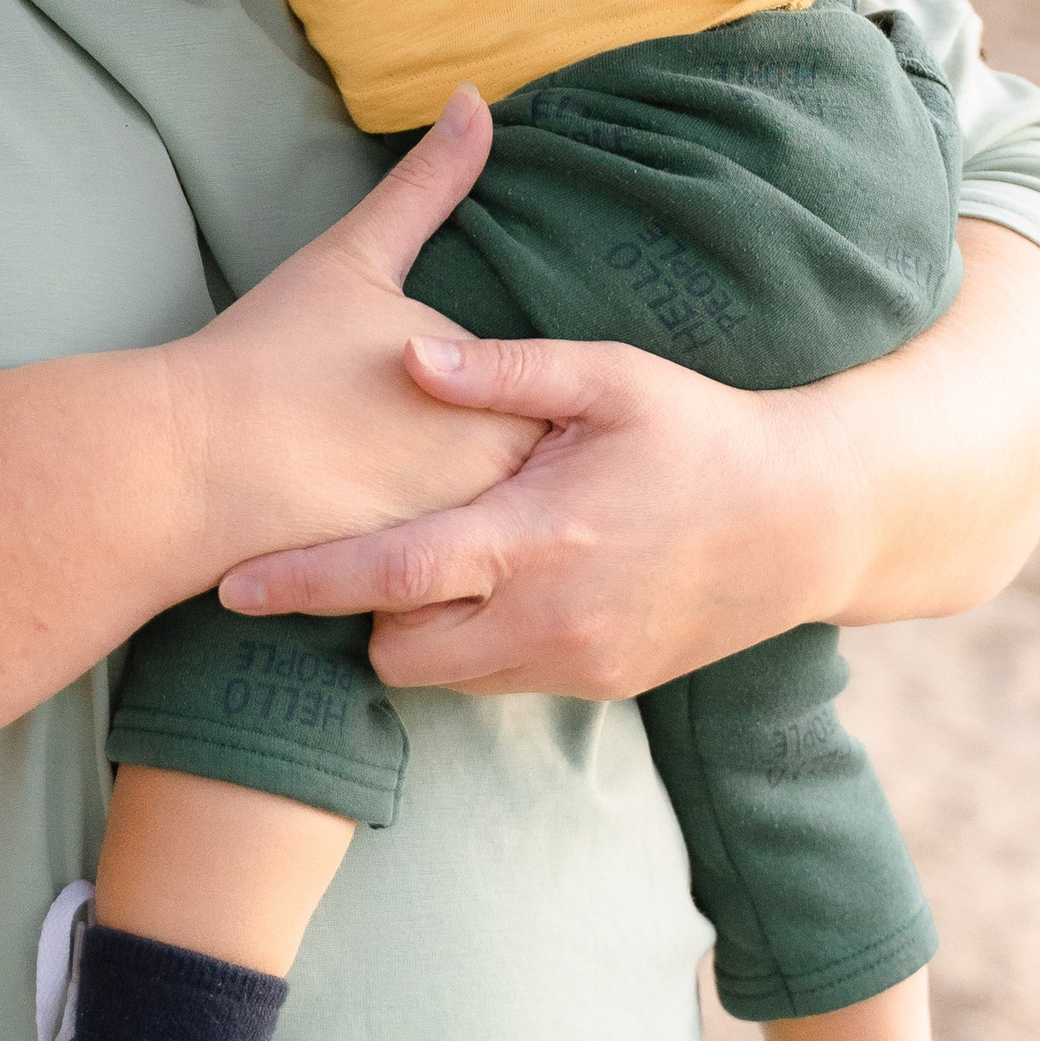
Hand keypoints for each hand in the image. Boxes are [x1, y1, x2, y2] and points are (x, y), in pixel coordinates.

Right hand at [165, 91, 549, 571]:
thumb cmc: (270, 354)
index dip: (528, 392)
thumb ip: (429, 182)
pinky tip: (410, 545)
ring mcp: (458, 540)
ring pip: (507, 526)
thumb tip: (474, 97)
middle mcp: (493, 474)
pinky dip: (452, 564)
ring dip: (496, 516)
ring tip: (435, 492)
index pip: (562, 396)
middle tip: (480, 447)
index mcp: (498, 391)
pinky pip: (461, 579)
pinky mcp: (413, 592)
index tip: (489, 391)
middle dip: (525, 459)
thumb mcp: (357, 257)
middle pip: (542, 467)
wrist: (187, 464)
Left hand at [216, 331, 862, 698]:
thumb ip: (502, 371)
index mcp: (535, 538)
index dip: (302, 584)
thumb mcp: (609, 377)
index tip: (230, 587)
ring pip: (446, 676)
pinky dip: (483, 642)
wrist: (809, 523)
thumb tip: (406, 354)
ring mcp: (578, 664)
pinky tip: (507, 580)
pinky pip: (503, 680)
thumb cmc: (701, 431)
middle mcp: (548, 620)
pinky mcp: (604, 686)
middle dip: (366, 610)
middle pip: (398, 650)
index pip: (386, 576)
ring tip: (441, 556)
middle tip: (373, 538)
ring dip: (425, 628)